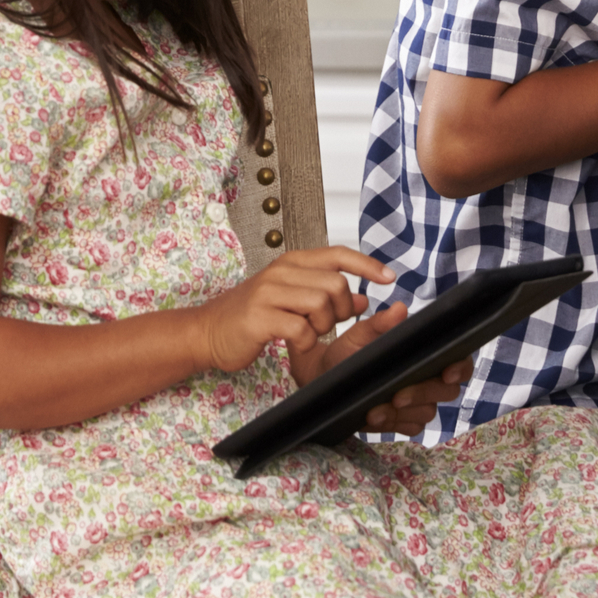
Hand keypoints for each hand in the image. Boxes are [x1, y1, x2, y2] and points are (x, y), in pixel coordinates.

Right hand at [193, 247, 393, 373]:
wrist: (208, 331)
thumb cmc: (250, 314)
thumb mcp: (289, 296)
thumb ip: (323, 293)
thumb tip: (362, 299)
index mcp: (291, 262)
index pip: (338, 254)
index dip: (367, 265)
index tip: (389, 278)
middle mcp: (280, 272)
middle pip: (335, 284)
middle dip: (343, 309)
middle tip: (332, 323)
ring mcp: (268, 294)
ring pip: (320, 305)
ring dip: (323, 326)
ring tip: (310, 332)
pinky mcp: (259, 318)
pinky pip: (300, 329)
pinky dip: (307, 341)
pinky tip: (298, 343)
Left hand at [287, 300, 472, 433]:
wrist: (326, 376)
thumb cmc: (348, 351)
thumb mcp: (359, 335)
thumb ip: (380, 324)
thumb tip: (399, 309)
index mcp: (425, 353)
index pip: (459, 361)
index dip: (460, 367)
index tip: (447, 373)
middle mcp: (428, 378)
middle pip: (447, 391)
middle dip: (422, 393)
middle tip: (396, 396)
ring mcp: (419, 402)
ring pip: (427, 412)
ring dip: (402, 412)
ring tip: (374, 410)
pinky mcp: (406, 421)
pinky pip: (411, 427)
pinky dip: (393, 423)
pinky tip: (374, 417)